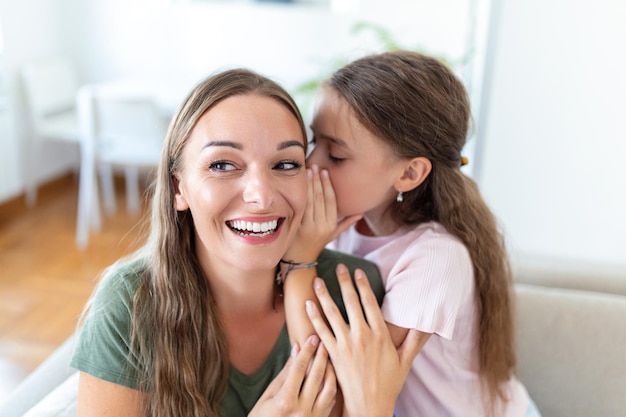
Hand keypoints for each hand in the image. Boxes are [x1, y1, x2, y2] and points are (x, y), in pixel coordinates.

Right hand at [250, 335, 336, 416]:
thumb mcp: (267, 397)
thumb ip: (284, 375)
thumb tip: (295, 351)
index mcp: (285, 402)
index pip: (299, 369)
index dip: (306, 351)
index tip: (311, 337)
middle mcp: (301, 410)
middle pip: (317, 376)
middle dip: (321, 356)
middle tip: (323, 341)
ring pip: (329, 389)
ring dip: (331, 370)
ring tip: (330, 356)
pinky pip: (331, 401)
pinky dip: (332, 386)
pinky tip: (332, 375)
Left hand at [284, 165, 360, 261]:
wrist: (299, 260)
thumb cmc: (316, 245)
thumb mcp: (333, 236)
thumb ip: (345, 224)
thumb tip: (360, 214)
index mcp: (331, 226)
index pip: (331, 201)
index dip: (328, 185)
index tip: (325, 172)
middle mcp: (321, 226)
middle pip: (320, 198)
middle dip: (318, 181)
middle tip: (316, 166)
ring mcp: (308, 227)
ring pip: (310, 201)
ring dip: (309, 184)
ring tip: (308, 170)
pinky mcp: (297, 227)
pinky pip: (300, 207)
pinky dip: (300, 194)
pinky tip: (298, 183)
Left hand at [305, 265, 422, 416]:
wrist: (370, 406)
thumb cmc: (389, 385)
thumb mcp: (405, 361)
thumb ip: (414, 341)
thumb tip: (427, 325)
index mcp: (380, 335)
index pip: (370, 303)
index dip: (363, 286)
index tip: (358, 272)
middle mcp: (362, 336)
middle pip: (351, 303)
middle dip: (344, 282)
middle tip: (339, 267)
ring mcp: (346, 344)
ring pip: (333, 313)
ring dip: (324, 295)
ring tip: (318, 280)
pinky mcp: (333, 354)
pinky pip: (321, 331)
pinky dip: (313, 317)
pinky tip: (307, 304)